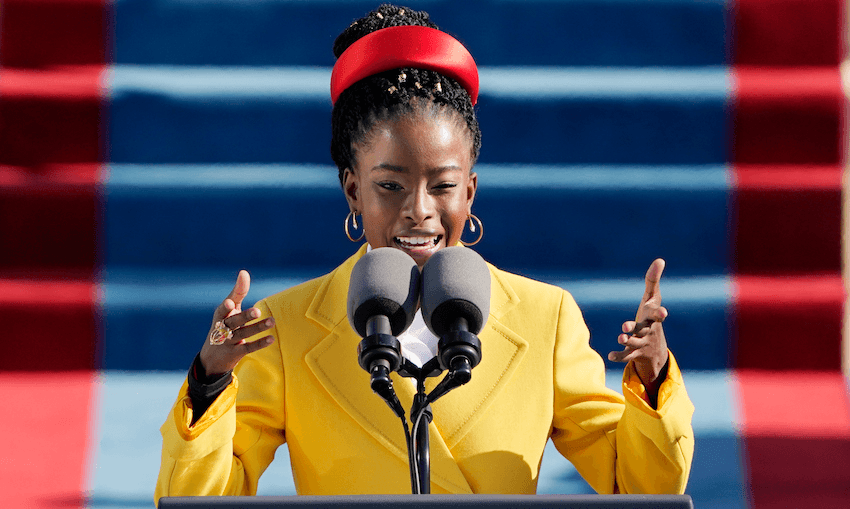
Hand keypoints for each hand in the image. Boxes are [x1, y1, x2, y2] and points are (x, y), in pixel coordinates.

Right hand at [199, 270, 274, 375]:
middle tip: (257, 311)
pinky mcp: (236, 353)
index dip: (226, 307)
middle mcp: (222, 329)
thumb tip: (243, 272)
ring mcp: (228, 342)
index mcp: (220, 316)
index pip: (222, 310)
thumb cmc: (223, 325)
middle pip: (233, 322)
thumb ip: (237, 292)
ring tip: (272, 321)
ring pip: (243, 334)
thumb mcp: (228, 310)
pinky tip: (271, 338)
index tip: (231, 302)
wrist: (211, 358)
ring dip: (258, 328)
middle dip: (244, 316)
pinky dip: (259, 343)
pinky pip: (248, 348)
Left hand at [607, 259, 669, 390]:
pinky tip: (609, 355)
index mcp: (653, 318)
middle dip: (636, 327)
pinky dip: (619, 356)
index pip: (657, 315)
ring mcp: (642, 343)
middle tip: (624, 326)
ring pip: (634, 343)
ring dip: (627, 340)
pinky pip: (626, 356)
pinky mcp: (634, 353)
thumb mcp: (652, 299)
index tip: (662, 313)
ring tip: (620, 337)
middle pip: (643, 329)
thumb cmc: (651, 317)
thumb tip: (660, 260)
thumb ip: (653, 280)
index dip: (659, 314)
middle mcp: (648, 331)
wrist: (655, 351)